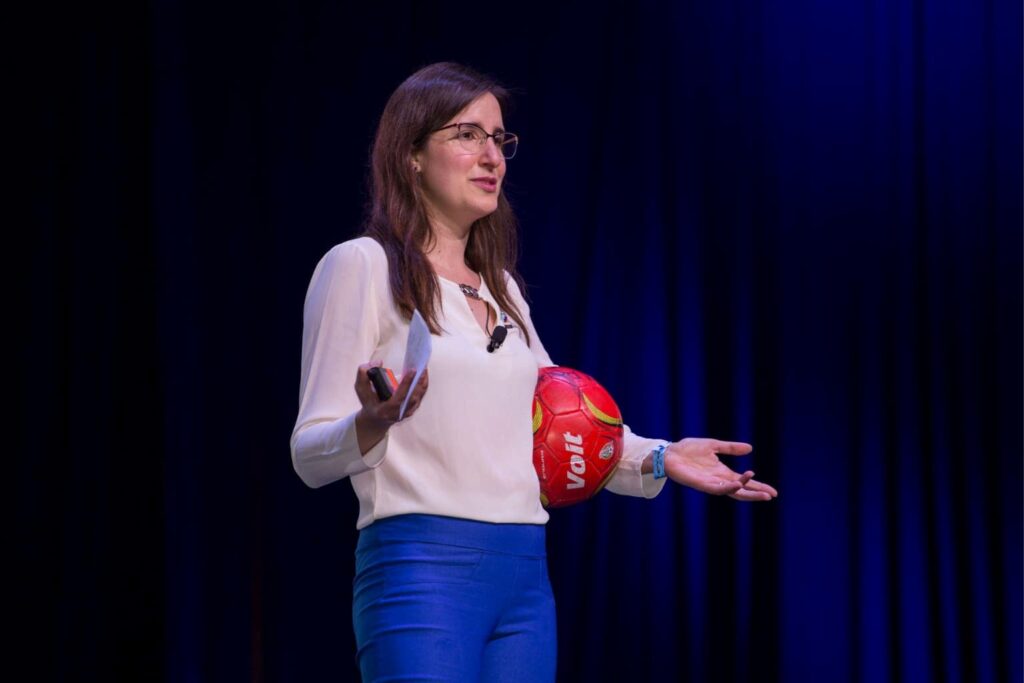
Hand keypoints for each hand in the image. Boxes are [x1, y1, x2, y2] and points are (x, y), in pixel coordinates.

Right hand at [353, 361, 429, 441]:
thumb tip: (379, 362)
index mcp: (384, 411)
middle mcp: (398, 414)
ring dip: (423, 382)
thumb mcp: (360, 388)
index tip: (412, 370)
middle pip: (413, 398)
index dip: (406, 384)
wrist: (375, 419)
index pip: (398, 398)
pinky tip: (423, 373)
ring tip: (424, 367)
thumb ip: (363, 374)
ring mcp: (406, 413)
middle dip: (419, 382)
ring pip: (419, 396)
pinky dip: (423, 384)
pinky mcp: (412, 409)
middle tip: (422, 366)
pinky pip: (420, 396)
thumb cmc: (368, 401)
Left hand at [663, 438, 777, 501]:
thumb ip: (730, 448)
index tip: (773, 492)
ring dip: (745, 490)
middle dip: (756, 493)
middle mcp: (718, 480)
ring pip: (731, 491)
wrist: (669, 452)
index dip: (757, 486)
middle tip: (771, 495)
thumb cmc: (688, 449)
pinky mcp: (700, 484)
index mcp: (722, 472)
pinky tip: (738, 484)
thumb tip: (750, 448)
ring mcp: (709, 483)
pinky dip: (728, 488)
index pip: (744, 482)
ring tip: (760, 491)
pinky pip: (716, 489)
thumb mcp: (713, 445)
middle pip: (740, 490)